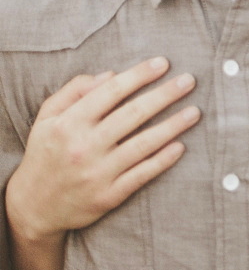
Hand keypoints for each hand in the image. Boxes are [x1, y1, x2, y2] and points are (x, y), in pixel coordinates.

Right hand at [6, 58, 200, 243]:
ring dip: (172, 126)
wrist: (32, 207)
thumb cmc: (46, 153)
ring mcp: (97, 173)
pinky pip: (141, 175)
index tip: (163, 63)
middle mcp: (83, 147)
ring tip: (194, 111)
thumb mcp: (48, 118)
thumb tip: (110, 74)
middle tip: (189, 81)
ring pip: (142, 144)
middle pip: (132, 115)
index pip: (110, 92)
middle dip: (164, 95)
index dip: (139, 75)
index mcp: (69, 124)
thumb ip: (74, 91)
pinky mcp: (108, 196)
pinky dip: (162, 160)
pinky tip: (181, 146)